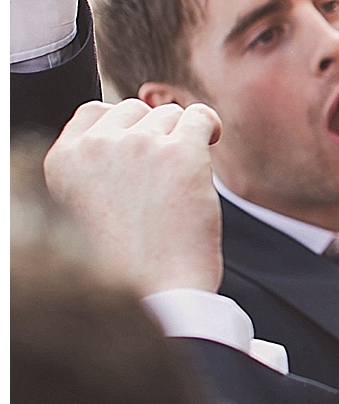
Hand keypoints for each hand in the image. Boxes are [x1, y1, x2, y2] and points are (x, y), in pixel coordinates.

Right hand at [43, 99, 224, 295]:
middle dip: (153, 133)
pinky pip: (201, 116)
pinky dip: (210, 128)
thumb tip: (129, 129)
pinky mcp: (180, 152)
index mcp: (61, 161)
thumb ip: (95, 167)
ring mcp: (137, 146)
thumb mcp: (83, 209)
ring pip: (170, 114)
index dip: (123, 127)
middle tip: (163, 173)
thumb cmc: (125, 263)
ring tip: (179, 180)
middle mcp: (95, 147)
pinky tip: (211, 145)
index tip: (139, 148)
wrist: (155, 294)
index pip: (93, 112)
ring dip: (181, 138)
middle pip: (135, 110)